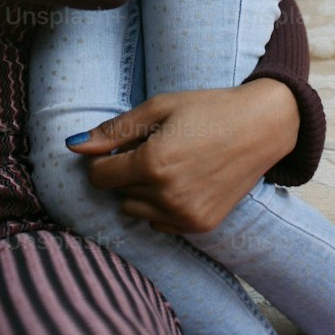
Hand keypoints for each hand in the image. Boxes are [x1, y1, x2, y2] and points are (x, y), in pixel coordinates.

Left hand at [64, 79, 298, 233]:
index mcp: (154, 163)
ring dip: (140, 191)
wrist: (261, 127)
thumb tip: (73, 146)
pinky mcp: (201, 226)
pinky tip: (181, 180)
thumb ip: (114, 131)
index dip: (101, 158)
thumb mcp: (158, 108)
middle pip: (117, 193)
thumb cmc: (207, 109)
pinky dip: (160, 206)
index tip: (118, 144)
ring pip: (135, 211)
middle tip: (151, 147)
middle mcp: (168, 196)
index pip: (99, 176)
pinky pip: (158, 223)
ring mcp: (186, 216)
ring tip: (167, 163)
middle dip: (124, 171)